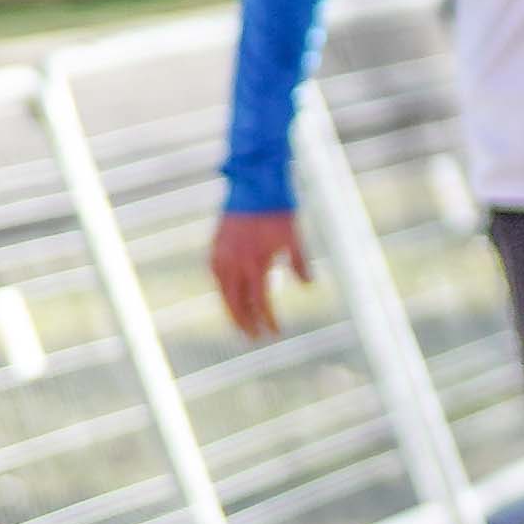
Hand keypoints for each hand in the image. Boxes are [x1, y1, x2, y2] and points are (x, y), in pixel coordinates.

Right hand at [210, 207, 303, 339]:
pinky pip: (217, 279)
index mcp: (255, 264)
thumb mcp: (294, 238)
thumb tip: (310, 286)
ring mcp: (220, 258)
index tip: (275, 331)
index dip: (267, 319)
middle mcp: (233, 265)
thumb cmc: (278, 212)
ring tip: (243, 325)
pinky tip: (232, 300)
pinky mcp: (213, 250)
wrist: (254, 186)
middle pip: (237, 304)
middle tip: (255, 337)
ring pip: (223, 294)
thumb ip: (300, 264)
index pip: (260, 302)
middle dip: (246, 323)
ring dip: (233, 311)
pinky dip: (224, 293)